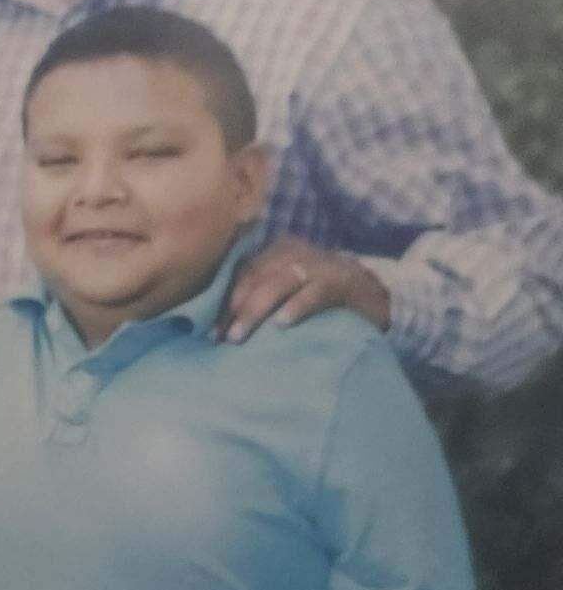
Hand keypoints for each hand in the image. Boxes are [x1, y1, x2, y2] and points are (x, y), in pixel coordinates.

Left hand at [218, 238, 389, 342]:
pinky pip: (315, 292)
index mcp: (279, 252)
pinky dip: (297, 307)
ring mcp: (321, 264)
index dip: (225, 301)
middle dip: (236, 308)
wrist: (378, 299)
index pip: (243, 273)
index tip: (212, 331)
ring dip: (256, 310)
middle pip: (256, 277)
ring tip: (239, 335)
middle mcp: (297, 252)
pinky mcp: (343, 281)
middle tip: (223, 337)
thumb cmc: (324, 301)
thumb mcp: (290, 292)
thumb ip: (262, 297)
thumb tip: (222, 325)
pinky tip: (281, 325)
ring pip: (279, 282)